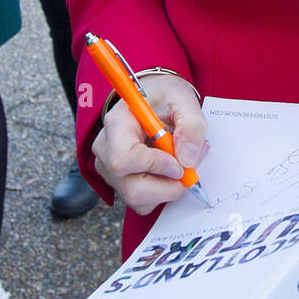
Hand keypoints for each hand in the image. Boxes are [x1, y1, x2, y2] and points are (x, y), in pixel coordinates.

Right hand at [91, 72, 207, 216]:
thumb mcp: (183, 99)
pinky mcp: (118, 179)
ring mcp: (108, 166)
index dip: (154, 167)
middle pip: (129, 187)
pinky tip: (169, 171)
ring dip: (166, 189)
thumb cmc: (164, 97)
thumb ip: (191, 125)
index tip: (179, 164)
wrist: (154, 100)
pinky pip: (140, 201)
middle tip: (189, 173)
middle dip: (165, 187)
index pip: (124, 159)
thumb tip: (187, 160)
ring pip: (136, 198)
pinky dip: (160, 192)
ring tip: (181, 165)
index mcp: (117, 123)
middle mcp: (106, 147)